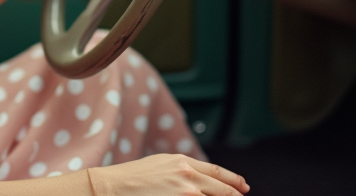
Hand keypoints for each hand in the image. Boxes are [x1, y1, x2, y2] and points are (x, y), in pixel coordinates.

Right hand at [87, 155, 249, 195]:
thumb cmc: (131, 177)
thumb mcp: (160, 164)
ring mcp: (185, 193)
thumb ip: (182, 169)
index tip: (244, 187)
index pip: (217, 172)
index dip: (233, 181)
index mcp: (183, 162)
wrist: (112, 187)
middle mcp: (188, 176)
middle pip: (222, 190)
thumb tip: (199, 178)